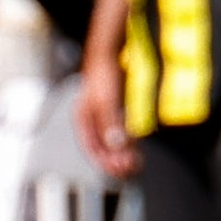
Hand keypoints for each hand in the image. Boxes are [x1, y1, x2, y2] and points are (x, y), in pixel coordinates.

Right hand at [71, 53, 134, 182]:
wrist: (112, 51)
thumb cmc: (103, 72)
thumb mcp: (105, 100)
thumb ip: (110, 123)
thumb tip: (116, 145)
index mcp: (83, 119)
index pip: (92, 148)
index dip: (104, 161)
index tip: (118, 169)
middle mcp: (94, 120)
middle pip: (104, 148)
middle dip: (116, 160)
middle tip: (131, 168)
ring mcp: (107, 116)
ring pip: (115, 142)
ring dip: (124, 154)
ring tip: (136, 163)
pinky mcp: (119, 111)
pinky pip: (123, 133)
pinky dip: (129, 143)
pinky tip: (137, 149)